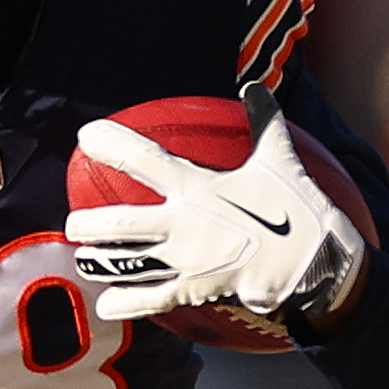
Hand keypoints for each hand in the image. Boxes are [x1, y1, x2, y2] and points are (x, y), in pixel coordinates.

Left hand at [67, 85, 366, 328]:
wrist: (315, 260)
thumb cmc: (295, 207)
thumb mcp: (279, 158)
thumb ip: (262, 119)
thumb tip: (254, 85)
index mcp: (197, 186)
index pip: (144, 159)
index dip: (112, 144)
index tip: (86, 136)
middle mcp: (183, 223)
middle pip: (118, 223)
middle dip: (88, 224)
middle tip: (74, 223)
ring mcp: (185, 259)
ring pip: (125, 262)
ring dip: (98, 262)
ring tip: (83, 259)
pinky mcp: (194, 290)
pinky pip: (150, 300)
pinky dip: (125, 303)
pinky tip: (105, 304)